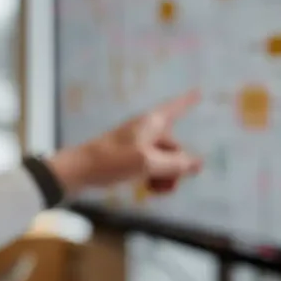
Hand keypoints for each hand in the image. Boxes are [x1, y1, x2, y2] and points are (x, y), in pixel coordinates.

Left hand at [46, 89, 202, 195]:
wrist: (80, 170)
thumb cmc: (113, 160)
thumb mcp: (148, 162)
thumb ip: (175, 164)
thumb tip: (198, 163)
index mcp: (152, 123)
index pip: (175, 107)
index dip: (188, 100)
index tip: (200, 90)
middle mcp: (147, 130)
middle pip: (175, 146)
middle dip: (178, 166)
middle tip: (168, 185)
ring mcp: (138, 145)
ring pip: (165, 160)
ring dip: (167, 176)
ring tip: (156, 190)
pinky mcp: (130, 158)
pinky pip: (152, 167)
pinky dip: (155, 178)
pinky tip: (150, 190)